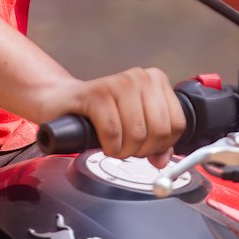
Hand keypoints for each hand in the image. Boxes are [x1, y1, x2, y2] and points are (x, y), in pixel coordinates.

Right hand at [39, 67, 185, 165]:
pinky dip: (109, 146)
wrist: (61, 103)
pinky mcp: (96, 93)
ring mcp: (118, 83)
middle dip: (142, 150)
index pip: (178, 124)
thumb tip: (163, 161)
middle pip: (160, 130)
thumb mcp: (133, 127)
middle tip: (126, 148)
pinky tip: (103, 142)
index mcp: (156, 81)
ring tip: (113, 145)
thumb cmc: (98, 114)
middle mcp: (140, 77)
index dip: (162, 145)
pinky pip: (113, 131)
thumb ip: (155, 143)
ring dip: (123, 150)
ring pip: (137, 133)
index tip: (146, 148)